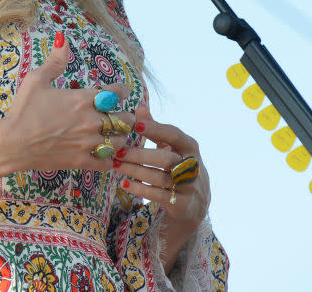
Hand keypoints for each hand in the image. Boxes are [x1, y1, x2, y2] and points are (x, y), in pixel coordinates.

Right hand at [0, 32, 135, 172]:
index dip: (121, 91)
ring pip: (121, 141)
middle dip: (124, 116)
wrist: (12, 143)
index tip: (118, 93)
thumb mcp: (36, 80)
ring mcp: (88, 143)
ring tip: (113, 134)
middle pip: (126, 119)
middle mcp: (91, 121)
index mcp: (83, 99)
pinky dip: (112, 159)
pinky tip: (106, 154)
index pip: (118, 92)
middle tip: (117, 115)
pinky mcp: (82, 161)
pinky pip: (109, 163)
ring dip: (119, 137)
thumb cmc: (23, 110)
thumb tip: (63, 39)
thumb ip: (55, 61)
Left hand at [114, 105, 209, 228]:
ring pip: (159, 177)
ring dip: (135, 171)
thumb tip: (139, 107)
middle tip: (118, 151)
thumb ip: (156, 129)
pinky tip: (125, 183)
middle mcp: (192, 165)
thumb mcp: (171, 147)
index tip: (135, 125)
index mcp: (190, 146)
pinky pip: (158, 195)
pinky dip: (140, 189)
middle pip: (165, 158)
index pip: (173, 135)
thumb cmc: (178, 166)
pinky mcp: (181, 203)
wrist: (195, 202)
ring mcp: (188, 185)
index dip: (155, 129)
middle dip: (139, 154)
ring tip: (116, 166)